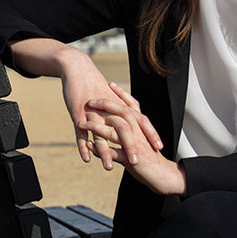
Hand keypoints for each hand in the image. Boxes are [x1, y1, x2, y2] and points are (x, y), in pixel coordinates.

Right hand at [7, 38, 161, 168]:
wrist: (78, 69)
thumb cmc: (95, 84)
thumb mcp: (112, 97)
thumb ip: (123, 110)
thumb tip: (133, 122)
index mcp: (119, 104)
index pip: (139, 120)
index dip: (149, 133)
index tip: (158, 146)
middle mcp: (109, 109)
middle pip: (123, 129)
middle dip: (130, 146)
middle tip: (137, 162)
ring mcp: (93, 113)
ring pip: (101, 135)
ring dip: (105, 153)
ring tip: (109, 168)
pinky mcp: (78, 114)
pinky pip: (81, 133)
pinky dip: (84, 147)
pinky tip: (86, 160)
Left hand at [81, 83, 186, 195]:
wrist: (164, 176)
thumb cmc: (150, 158)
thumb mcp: (140, 141)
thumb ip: (129, 131)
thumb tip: (121, 122)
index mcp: (142, 126)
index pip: (131, 105)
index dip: (121, 94)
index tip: (110, 84)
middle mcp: (139, 132)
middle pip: (122, 113)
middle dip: (105, 105)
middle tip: (90, 100)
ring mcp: (135, 145)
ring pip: (114, 131)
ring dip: (96, 126)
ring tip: (81, 122)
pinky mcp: (131, 160)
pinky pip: (113, 152)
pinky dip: (100, 149)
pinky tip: (88, 146)